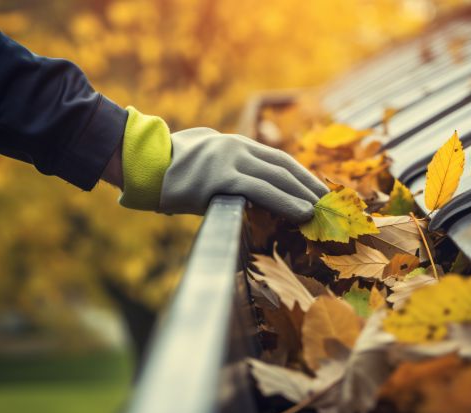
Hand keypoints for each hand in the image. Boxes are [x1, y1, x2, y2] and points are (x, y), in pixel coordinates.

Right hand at [159, 128, 327, 222]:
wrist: (141, 165)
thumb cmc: (171, 166)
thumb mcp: (204, 156)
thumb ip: (226, 164)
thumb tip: (240, 179)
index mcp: (235, 143)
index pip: (277, 158)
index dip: (301, 174)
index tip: (318, 189)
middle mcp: (236, 147)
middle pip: (283, 166)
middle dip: (308, 184)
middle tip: (328, 201)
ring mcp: (229, 161)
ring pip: (277, 178)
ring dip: (303, 194)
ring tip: (321, 209)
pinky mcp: (221, 178)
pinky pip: (262, 190)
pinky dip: (286, 201)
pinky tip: (301, 212)